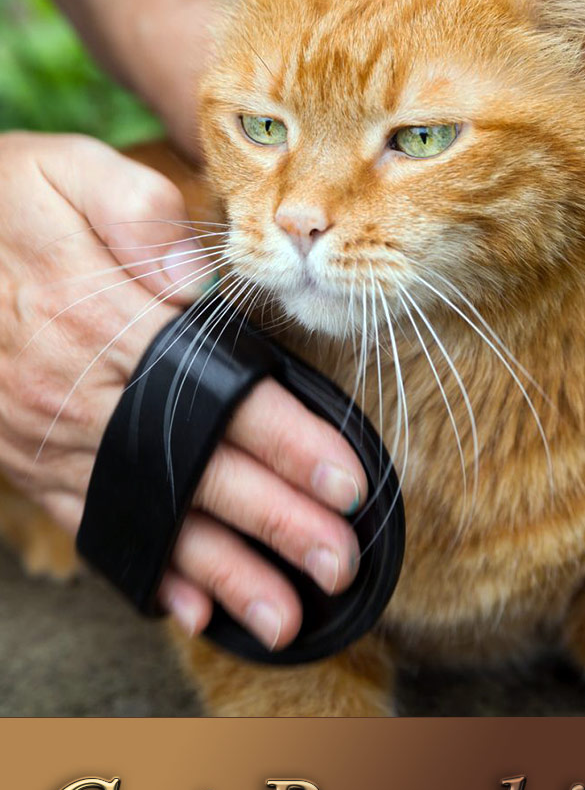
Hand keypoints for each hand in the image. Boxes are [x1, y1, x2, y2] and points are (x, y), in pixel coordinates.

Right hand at [0, 131, 366, 648]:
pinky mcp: (33, 463)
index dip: (289, 443)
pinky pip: (95, 525)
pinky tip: (192, 608)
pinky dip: (144, 569)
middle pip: (198, 469)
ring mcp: (53, 439)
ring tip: (282, 616)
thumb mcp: (65, 172)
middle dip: (275, 523)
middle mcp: (84, 395)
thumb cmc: (1, 204)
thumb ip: (135, 215)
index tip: (346, 483)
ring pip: (152, 513)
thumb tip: (199, 277)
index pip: (222, 393)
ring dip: (220, 570)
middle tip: (339, 564)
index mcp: (107, 319)